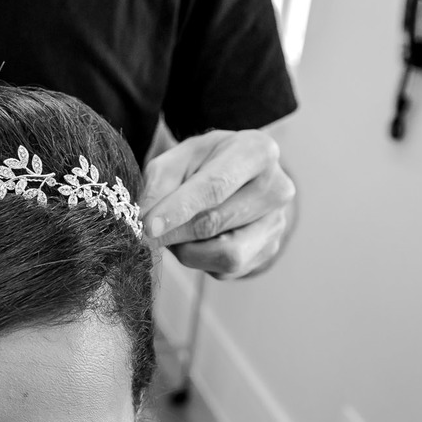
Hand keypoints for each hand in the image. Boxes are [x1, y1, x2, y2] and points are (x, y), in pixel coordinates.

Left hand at [139, 130, 295, 279]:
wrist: (240, 177)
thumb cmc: (206, 164)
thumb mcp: (178, 159)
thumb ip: (159, 184)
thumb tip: (144, 219)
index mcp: (256, 152)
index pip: (214, 187)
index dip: (177, 210)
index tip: (148, 226)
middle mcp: (277, 188)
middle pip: (214, 223)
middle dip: (174, 232)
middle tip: (148, 230)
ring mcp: (277, 223)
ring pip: (224, 255)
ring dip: (188, 249)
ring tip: (180, 230)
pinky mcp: (268, 251)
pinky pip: (224, 269)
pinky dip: (200, 258)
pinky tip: (200, 239)